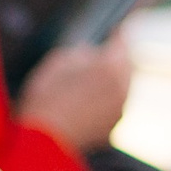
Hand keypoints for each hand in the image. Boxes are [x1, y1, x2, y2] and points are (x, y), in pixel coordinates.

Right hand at [18, 36, 131, 152]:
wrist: (43, 141)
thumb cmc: (47, 97)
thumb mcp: (59, 61)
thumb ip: (82, 53)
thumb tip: (91, 54)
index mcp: (112, 66)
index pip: (122, 43)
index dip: (118, 34)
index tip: (116, 29)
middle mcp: (122, 88)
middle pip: (126, 67)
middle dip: (117, 59)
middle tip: (103, 54)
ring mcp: (119, 110)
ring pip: (122, 88)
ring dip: (112, 81)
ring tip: (90, 80)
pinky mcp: (112, 129)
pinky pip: (113, 107)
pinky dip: (105, 101)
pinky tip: (85, 103)